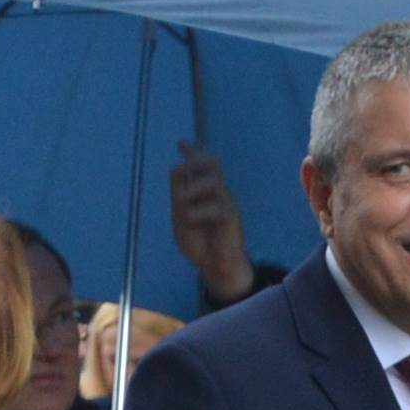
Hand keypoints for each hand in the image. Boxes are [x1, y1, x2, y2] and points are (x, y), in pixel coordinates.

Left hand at [169, 141, 255, 304]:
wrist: (215, 267)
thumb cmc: (199, 243)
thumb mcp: (180, 216)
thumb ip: (178, 194)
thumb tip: (178, 168)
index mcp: (203, 191)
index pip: (200, 165)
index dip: (192, 150)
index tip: (181, 142)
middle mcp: (217, 193)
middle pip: (212, 162)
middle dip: (195, 159)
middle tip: (183, 169)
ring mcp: (225, 203)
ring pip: (213, 180)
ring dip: (192, 189)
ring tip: (183, 205)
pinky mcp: (231, 218)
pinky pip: (216, 206)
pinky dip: (197, 211)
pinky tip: (190, 219)